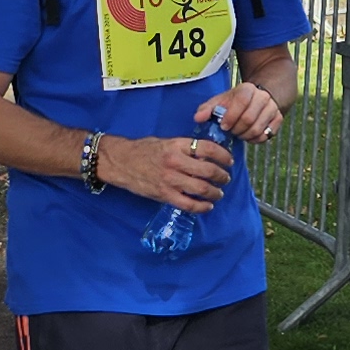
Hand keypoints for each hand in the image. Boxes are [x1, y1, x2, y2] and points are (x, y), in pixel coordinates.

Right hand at [101, 128, 232, 211]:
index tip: (228, 161)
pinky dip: (202, 207)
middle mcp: (175, 162)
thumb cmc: (143, 149)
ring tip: (218, 193)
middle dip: (222, 176)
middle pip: (208, 170)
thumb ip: (185, 148)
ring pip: (202, 189)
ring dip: (215, 192)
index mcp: (176, 145)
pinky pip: (188, 204)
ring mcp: (170, 180)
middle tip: (226, 178)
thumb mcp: (166, 142)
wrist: (120, 161)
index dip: (223, 155)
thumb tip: (206, 157)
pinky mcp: (164, 194)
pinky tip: (207, 206)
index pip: (207, 148)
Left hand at [193, 79, 283, 143]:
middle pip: (249, 118)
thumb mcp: (220, 101)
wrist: (258, 97)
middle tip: (231, 131)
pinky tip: (248, 136)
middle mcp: (263, 97)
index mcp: (248, 89)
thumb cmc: (235, 101)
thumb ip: (207, 109)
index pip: (241, 101)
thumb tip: (198, 118)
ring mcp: (272, 108)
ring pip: (258, 129)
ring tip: (238, 134)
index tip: (223, 126)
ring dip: (245, 136)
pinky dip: (255, 140)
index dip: (231, 116)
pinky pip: (266, 135)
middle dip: (236, 129)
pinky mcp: (278, 119)